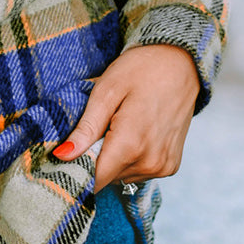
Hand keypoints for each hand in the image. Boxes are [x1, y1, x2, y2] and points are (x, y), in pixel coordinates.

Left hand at [52, 44, 200, 190]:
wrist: (181, 63)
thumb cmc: (140, 70)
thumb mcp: (106, 91)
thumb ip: (86, 129)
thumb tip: (62, 156)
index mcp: (131, 145)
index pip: (94, 179)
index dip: (77, 169)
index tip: (67, 155)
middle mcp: (150, 163)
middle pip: (107, 178)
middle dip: (95, 158)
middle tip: (98, 127)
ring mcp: (163, 167)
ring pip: (121, 176)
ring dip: (113, 158)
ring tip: (119, 126)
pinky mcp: (171, 166)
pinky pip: (139, 172)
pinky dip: (130, 158)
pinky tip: (135, 132)